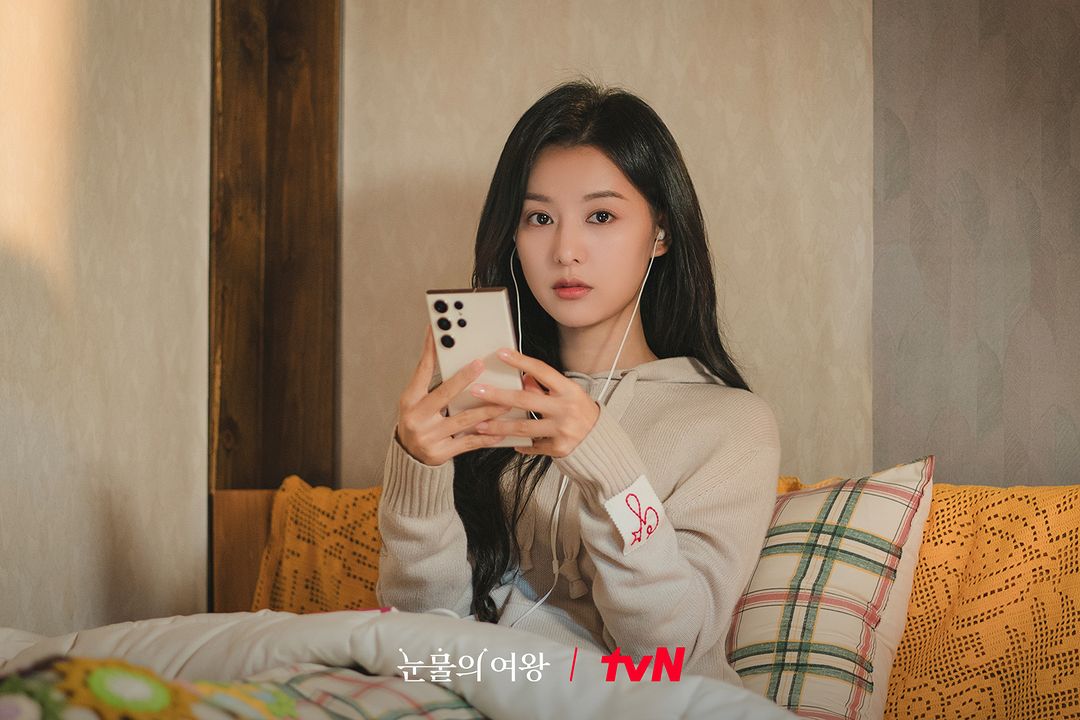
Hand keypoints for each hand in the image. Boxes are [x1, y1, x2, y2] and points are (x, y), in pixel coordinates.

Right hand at [394, 325, 515, 465]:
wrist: (409, 457)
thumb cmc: (418, 422)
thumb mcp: (417, 402)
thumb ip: (432, 385)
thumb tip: (456, 360)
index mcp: (410, 400)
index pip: (422, 371)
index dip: (431, 352)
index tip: (440, 335)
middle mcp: (417, 417)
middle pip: (444, 394)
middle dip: (463, 378)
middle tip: (480, 365)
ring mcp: (428, 436)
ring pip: (463, 420)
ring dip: (487, 410)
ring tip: (505, 402)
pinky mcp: (441, 453)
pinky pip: (468, 443)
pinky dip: (486, 437)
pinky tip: (500, 431)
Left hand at [471, 347, 599, 457]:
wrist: (601, 442)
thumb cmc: (583, 414)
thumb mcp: (569, 395)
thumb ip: (546, 388)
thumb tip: (524, 379)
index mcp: (569, 390)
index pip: (541, 371)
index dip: (520, 361)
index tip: (501, 354)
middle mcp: (566, 409)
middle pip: (525, 400)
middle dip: (498, 395)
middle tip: (478, 391)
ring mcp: (562, 430)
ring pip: (523, 427)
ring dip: (499, 426)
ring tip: (480, 424)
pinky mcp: (559, 448)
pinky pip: (533, 445)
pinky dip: (520, 444)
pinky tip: (508, 442)